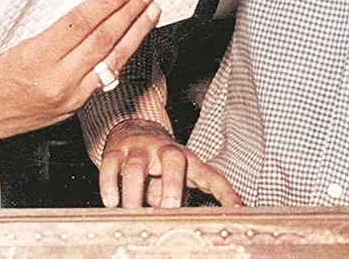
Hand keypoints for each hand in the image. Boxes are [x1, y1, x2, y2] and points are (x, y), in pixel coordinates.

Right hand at [0, 0, 159, 138]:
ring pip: (111, 62)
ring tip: (149, 12)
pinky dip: (121, 56)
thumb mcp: (8, 38)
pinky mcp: (75, 107)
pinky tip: (132, 41)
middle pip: (102, 42)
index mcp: (36, 59)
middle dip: (128, 14)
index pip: (80, 25)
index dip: (106, 4)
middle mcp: (57, 81)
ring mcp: (69, 97)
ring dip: (134, 34)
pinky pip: (105, 78)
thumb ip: (43, 22)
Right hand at [97, 118, 241, 207]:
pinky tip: (112, 202)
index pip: (211, 176)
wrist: (131, 126)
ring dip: (134, 192)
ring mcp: (140, 148)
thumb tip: (173, 222)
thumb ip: (175, 198)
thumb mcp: (173, 179)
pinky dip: (110, 184)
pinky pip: (111, 165)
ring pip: (137, 166)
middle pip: (174, 160)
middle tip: (168, 209)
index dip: (225, 193)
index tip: (238, 210)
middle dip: (172, 184)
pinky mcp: (116, 150)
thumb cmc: (158, 163)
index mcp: (188, 161)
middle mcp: (166, 150)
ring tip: (132, 214)